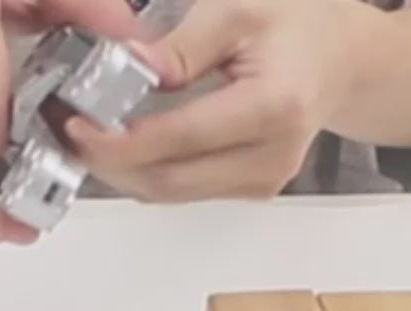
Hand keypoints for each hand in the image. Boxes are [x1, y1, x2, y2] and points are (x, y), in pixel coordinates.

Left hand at [63, 0, 378, 202]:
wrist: (342, 61)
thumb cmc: (298, 28)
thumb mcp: (237, 10)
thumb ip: (181, 46)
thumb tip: (129, 66)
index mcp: (273, 107)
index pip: (178, 139)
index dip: (118, 140)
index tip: (76, 123)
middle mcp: (271, 157)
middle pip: (168, 181)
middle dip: (109, 161)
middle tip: (68, 129)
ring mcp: (263, 181)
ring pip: (171, 193)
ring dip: (123, 169)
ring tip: (89, 132)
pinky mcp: (251, 189)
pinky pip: (185, 190)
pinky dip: (147, 170)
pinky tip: (124, 141)